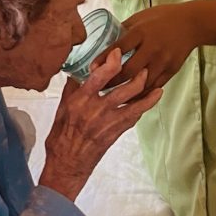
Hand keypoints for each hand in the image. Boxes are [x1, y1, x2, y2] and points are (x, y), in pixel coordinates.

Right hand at [39, 49, 162, 200]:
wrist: (67, 163)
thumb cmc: (61, 136)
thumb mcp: (61, 108)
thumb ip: (72, 89)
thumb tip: (77, 73)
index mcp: (82, 100)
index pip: (101, 76)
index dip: (112, 61)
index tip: (118, 52)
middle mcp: (98, 109)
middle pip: (125, 89)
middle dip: (138, 76)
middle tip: (144, 66)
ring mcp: (110, 122)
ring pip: (136, 104)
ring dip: (148, 92)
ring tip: (155, 83)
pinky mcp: (117, 132)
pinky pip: (135, 116)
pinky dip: (144, 107)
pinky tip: (151, 99)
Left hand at [98, 3, 199, 91]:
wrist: (191, 23)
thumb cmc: (162, 18)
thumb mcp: (140, 18)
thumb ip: (123, 30)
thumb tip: (104, 42)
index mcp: (141, 32)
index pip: (117, 49)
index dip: (102, 61)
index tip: (91, 69)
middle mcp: (151, 48)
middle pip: (127, 71)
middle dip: (111, 82)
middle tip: (98, 88)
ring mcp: (162, 61)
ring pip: (140, 83)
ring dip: (125, 92)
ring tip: (111, 97)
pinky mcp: (171, 70)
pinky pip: (153, 87)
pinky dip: (141, 94)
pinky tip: (130, 98)